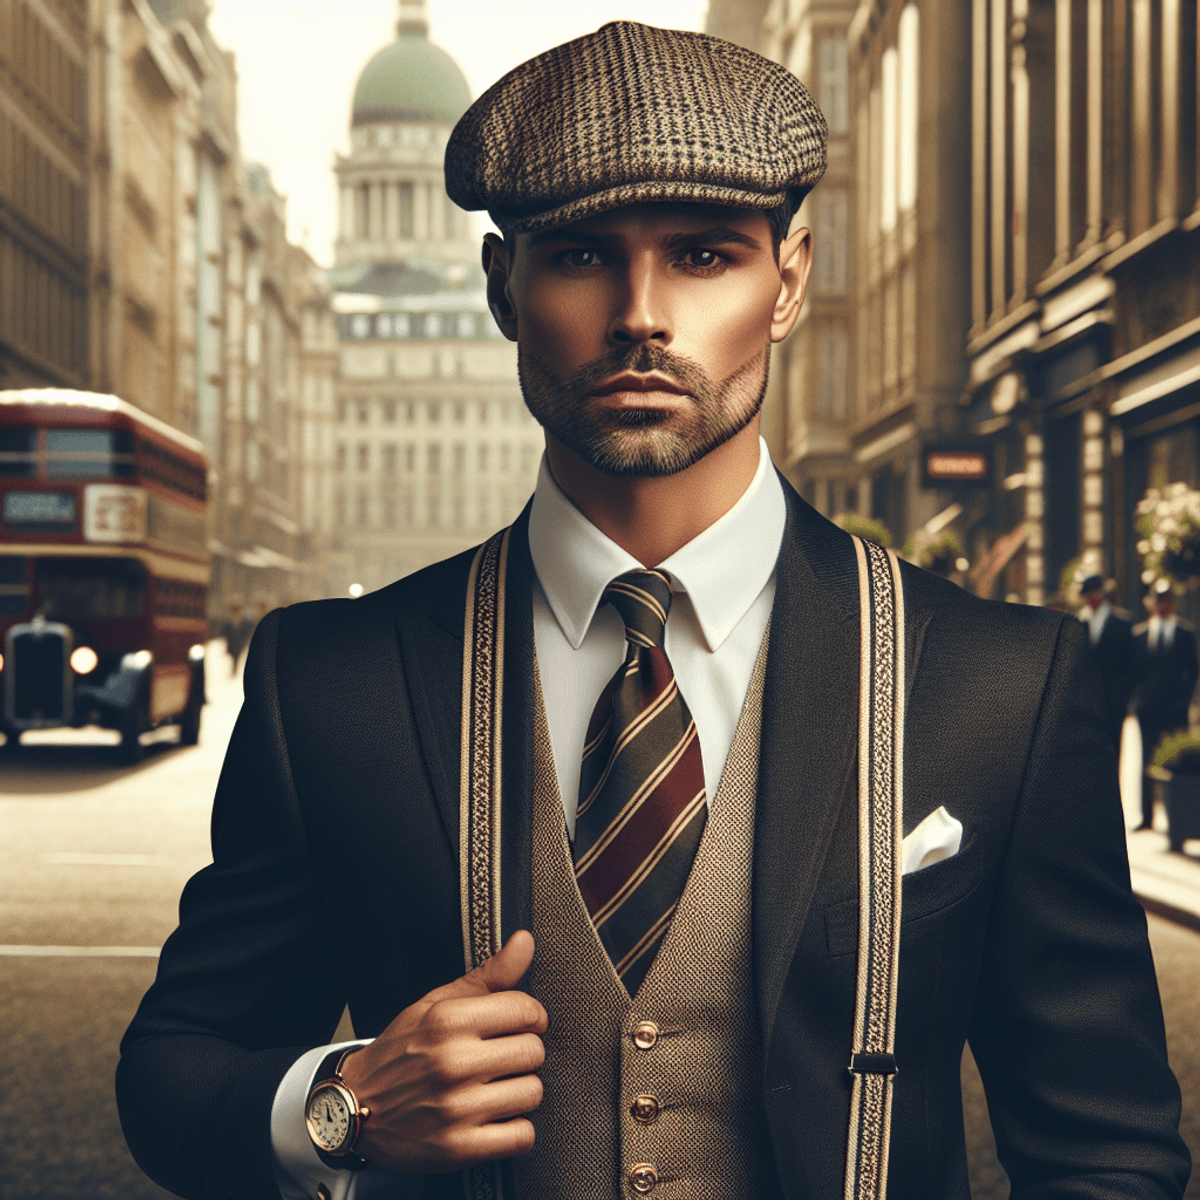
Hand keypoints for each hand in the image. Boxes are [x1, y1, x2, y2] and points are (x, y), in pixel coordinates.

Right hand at [340, 930, 546, 1172]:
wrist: (356, 1106)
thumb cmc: (401, 1051)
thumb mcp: (437, 1003)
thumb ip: (489, 974)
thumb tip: (525, 940)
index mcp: (448, 1021)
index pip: (526, 1010)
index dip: (530, 1016)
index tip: (519, 1023)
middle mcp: (453, 1063)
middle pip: (534, 1051)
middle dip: (524, 1051)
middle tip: (502, 1056)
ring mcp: (456, 1108)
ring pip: (533, 1092)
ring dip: (521, 1089)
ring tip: (496, 1086)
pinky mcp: (458, 1148)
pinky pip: (522, 1136)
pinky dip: (515, 1129)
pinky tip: (495, 1116)